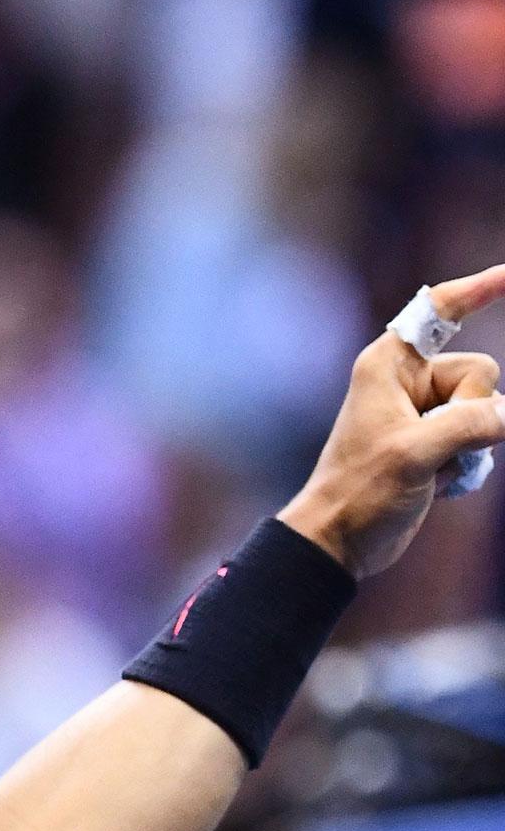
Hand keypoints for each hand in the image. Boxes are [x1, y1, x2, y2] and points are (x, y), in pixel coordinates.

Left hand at [279, 266, 504, 578]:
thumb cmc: (361, 491)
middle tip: (429, 446)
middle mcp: (408, 381)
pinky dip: (470, 461)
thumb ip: (467, 425)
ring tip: (430, 470)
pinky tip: (440, 482)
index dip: (476, 290)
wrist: (342, 539)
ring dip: (472, 444)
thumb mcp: (414, 454)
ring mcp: (425, 412)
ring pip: (488, 409)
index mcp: (388, 366)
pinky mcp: (436, 442)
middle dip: (472, 413)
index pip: (438, 313)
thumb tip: (504, 415)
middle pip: (481, 374)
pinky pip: (483, 436)